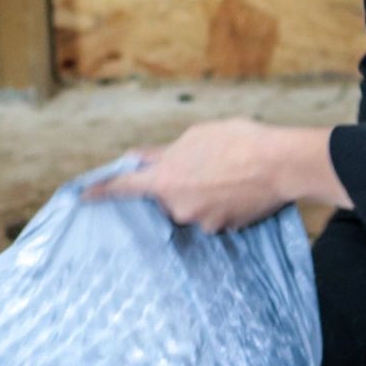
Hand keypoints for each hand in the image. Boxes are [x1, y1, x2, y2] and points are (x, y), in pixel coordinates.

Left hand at [87, 118, 309, 233]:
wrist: (281, 164)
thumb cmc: (237, 141)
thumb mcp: (195, 137)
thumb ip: (164, 153)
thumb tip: (145, 160)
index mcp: (164, 179)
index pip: (124, 187)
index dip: (102, 191)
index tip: (83, 196)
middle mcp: (177, 207)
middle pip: (166, 198)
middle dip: (177, 184)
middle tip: (204, 165)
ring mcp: (201, 222)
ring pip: (191, 207)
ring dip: (201, 193)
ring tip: (228, 173)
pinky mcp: (224, 229)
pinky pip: (213, 216)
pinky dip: (220, 203)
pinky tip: (238, 188)